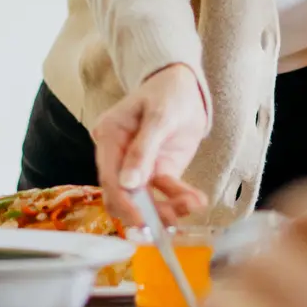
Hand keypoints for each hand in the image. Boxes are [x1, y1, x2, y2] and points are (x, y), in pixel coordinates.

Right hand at [92, 63, 209, 224]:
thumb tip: (127, 183)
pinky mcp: (159, 171)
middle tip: (171, 221)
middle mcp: (118, 156)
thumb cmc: (168, 92)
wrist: (186, 85)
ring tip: (193, 204)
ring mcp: (139, 167)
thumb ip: (143, 149)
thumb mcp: (159, 115)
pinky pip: (166, 192)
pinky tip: (197, 200)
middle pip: (124, 196)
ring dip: (168, 208)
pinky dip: (180, 199)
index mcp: (109, 137)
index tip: (141, 220)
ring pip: (146, 200)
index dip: (123, 202)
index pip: (109, 178)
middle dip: (147, 212)